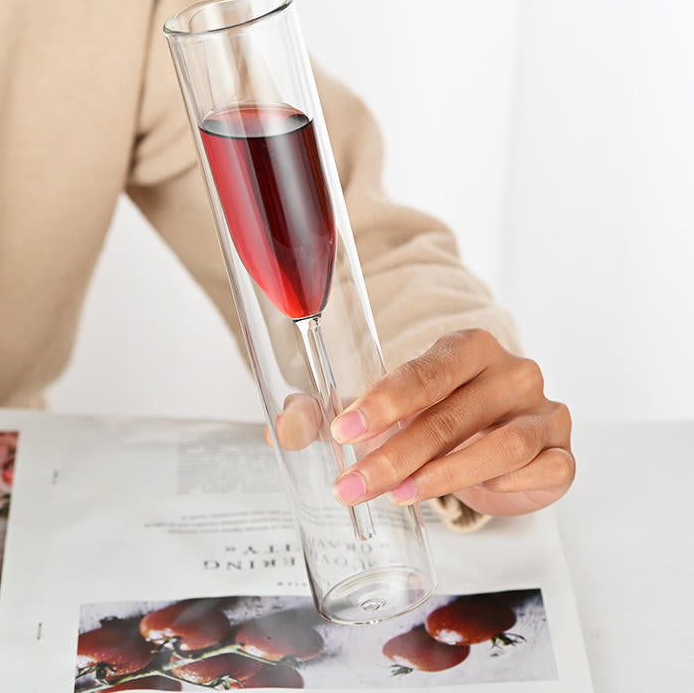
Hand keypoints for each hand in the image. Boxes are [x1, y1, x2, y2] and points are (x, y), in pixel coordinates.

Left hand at [329, 329, 573, 517]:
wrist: (500, 445)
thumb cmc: (441, 419)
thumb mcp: (386, 413)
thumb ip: (332, 416)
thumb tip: (282, 429)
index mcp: (468, 348)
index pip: (426, 370)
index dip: (383, 402)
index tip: (343, 432)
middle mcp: (512, 372)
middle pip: (453, 414)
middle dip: (396, 454)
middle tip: (354, 485)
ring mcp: (543, 411)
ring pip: (500, 445)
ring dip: (443, 476)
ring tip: (400, 496)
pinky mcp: (562, 453)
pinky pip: (539, 470)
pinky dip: (502, 486)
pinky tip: (472, 496)